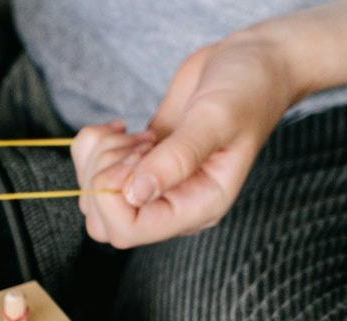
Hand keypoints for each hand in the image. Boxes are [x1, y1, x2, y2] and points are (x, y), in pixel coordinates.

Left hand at [72, 34, 296, 248]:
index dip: (112, 198)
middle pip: (102, 220)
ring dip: (99, 157)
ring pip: (93, 194)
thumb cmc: (249, 90)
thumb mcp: (217, 118)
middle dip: (103, 176)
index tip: (134, 154)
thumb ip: (177, 157)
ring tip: (138, 133)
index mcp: (197, 206)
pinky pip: (92, 167)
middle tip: (137, 141)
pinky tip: (123, 128)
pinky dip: (94, 144)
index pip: (129, 231)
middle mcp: (172, 203)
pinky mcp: (138, 162)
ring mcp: (152, 184)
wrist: (254, 62)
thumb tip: (134, 193)